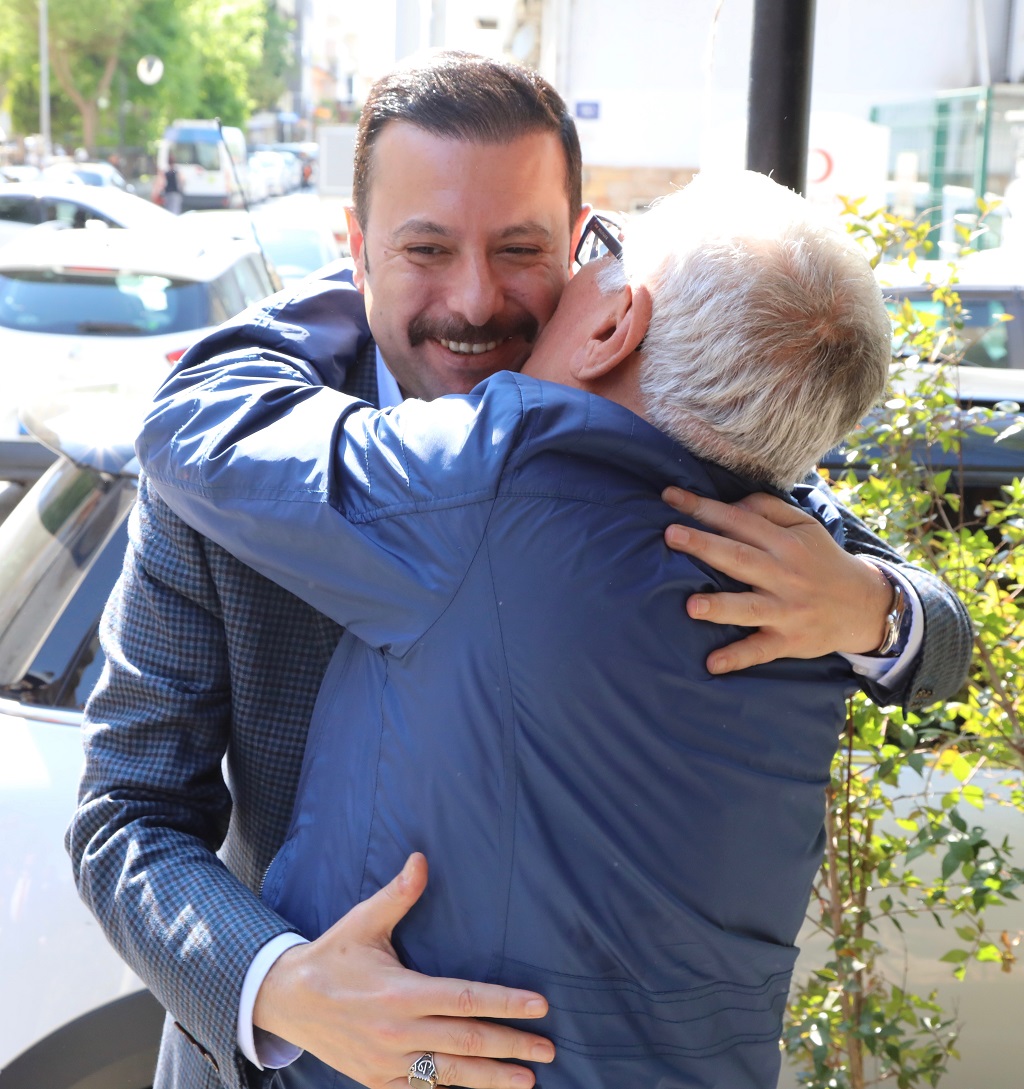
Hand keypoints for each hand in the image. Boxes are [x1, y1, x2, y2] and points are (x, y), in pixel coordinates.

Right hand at [254, 853, 553, 1088]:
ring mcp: (389, 1062)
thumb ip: (398, 895)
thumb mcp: (363, 922)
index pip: (465, 999)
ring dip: (492, 1078)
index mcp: (401, 992)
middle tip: (548, 1049)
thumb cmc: (333, 956)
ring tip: (527, 1081)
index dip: (505, 1003)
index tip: (540, 1006)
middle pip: (467, 1042)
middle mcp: (399, 1032)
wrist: (286, 1002)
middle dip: (512, 1046)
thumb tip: (421, 859)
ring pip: (451, 1074)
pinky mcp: (379, 1080)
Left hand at [661, 486, 891, 673]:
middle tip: (671, 535)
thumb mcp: (804, 526)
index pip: (739, 520)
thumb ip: (767, 509)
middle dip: (704, 546)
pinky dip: (737, 658)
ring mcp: (786, 610)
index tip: (669, 497)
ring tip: (690, 606)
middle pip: (739, 558)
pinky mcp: (788, 641)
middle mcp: (784, 575)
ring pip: (748, 607)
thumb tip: (730, 505)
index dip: (704, 508)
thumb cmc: (821, 560)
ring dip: (720, 606)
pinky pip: (760, 650)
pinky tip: (712, 664)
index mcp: (785, 543)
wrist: (863, 605)